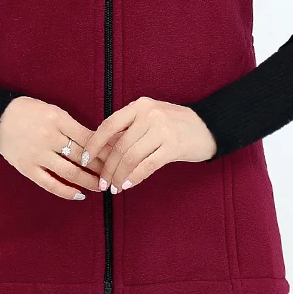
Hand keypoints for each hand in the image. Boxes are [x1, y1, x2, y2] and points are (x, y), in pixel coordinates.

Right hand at [0, 96, 115, 200]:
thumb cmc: (29, 111)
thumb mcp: (53, 111)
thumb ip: (72, 126)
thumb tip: (97, 141)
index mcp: (58, 119)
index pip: (88, 138)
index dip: (105, 149)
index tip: (118, 157)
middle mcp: (49, 137)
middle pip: (82, 156)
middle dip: (101, 167)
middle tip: (115, 175)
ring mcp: (38, 155)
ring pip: (70, 172)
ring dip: (89, 181)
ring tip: (102, 186)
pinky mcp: (28, 169)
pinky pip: (50, 184)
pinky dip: (67, 192)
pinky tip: (80, 195)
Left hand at [80, 96, 217, 192]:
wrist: (208, 126)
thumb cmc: (174, 123)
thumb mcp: (150, 116)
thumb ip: (130, 128)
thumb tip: (102, 149)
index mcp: (140, 106)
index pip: (109, 125)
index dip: (94, 144)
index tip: (84, 159)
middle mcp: (149, 115)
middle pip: (119, 146)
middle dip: (107, 167)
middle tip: (101, 182)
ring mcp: (162, 130)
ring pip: (131, 158)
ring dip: (119, 176)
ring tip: (113, 187)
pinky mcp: (173, 147)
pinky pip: (147, 166)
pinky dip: (135, 178)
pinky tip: (127, 186)